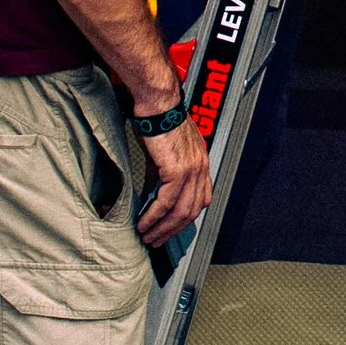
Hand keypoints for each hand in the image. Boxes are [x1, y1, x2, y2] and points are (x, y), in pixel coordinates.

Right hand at [135, 107, 211, 245]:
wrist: (158, 104)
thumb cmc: (159, 120)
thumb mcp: (165, 151)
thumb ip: (163, 173)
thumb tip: (152, 193)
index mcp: (201, 162)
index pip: (201, 198)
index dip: (186, 217)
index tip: (171, 227)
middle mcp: (200, 168)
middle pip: (192, 211)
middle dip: (173, 230)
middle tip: (157, 240)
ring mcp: (192, 170)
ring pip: (180, 211)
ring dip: (162, 228)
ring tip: (148, 236)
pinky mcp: (177, 170)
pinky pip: (166, 202)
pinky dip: (154, 216)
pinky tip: (144, 223)